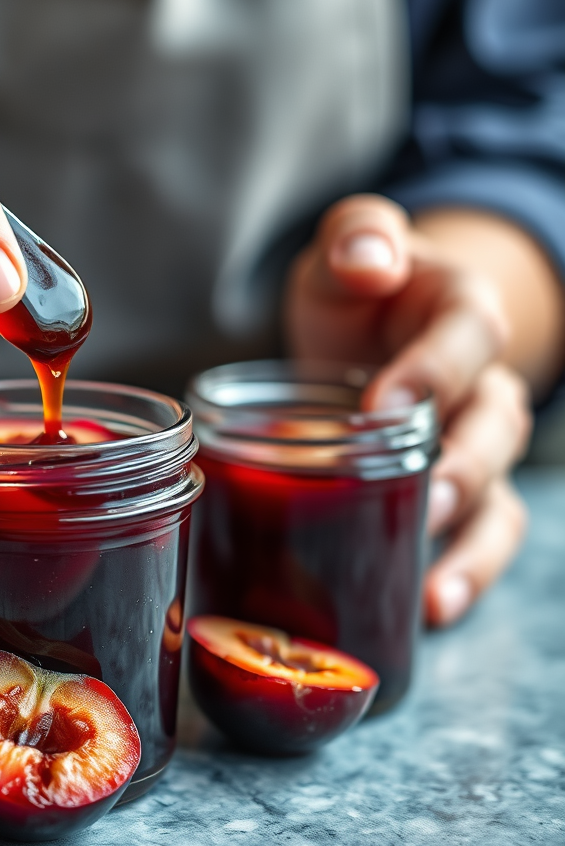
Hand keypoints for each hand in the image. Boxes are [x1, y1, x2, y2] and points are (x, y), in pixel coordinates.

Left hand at [285, 195, 564, 625]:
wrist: (368, 329)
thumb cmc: (358, 289)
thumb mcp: (348, 246)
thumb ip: (358, 234)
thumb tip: (367, 261)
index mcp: (462, 315)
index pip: (467, 338)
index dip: (432, 372)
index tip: (380, 409)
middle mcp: (482, 385)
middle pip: (494, 429)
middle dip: (463, 470)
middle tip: (423, 502)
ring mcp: (470, 445)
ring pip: (497, 499)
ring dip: (471, 548)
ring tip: (433, 593)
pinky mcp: (452, 489)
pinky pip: (474, 536)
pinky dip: (459, 574)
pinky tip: (426, 611)